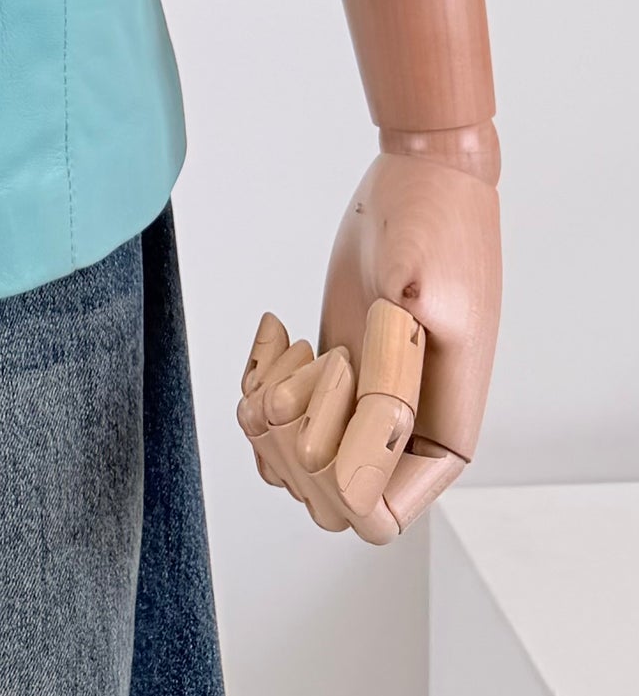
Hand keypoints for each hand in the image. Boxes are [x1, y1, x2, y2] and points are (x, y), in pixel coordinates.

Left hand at [237, 141, 500, 544]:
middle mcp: (399, 438)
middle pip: (321, 497)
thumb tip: (359, 500)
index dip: (337, 468)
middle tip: (314, 353)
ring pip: (286, 467)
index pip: (374, 518)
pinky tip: (275, 330)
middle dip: (294, 431)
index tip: (345, 372)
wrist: (419, 178)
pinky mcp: (324, 383)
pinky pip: (269, 425)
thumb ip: (389, 403)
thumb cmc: (435, 233)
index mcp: (441, 440)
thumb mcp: (413, 312)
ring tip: (289, 345)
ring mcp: (357, 412)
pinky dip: (254, 383)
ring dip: (266, 411)